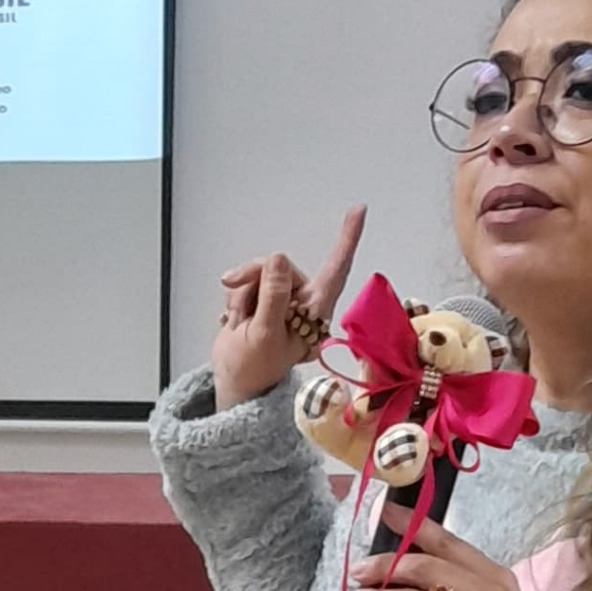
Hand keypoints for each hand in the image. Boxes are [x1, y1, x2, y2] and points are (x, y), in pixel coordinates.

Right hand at [212, 207, 365, 409]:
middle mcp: (303, 302)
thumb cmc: (253, 368)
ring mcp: (283, 299)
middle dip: (254, 280)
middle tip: (240, 311)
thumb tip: (278, 260)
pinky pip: (247, 280)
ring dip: (242, 295)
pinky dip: (237, 298)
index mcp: (315, 312)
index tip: (359, 209)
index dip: (347, 239)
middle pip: (280, 266)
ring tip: (241, 323)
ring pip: (260, 271)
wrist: (233, 382)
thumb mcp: (264, 334)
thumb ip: (273, 296)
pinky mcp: (264, 297)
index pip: (336, 269)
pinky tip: (238, 320)